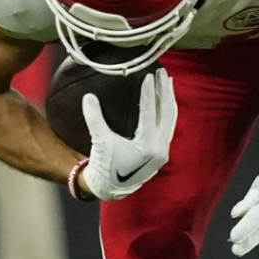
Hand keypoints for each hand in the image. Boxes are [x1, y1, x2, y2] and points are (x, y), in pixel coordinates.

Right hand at [79, 69, 176, 200]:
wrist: (110, 187)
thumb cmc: (105, 165)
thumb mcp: (99, 141)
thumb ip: (94, 118)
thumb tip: (88, 96)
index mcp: (147, 146)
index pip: (150, 113)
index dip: (149, 93)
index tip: (149, 75)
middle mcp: (160, 148)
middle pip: (167, 113)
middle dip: (165, 91)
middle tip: (162, 71)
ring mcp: (163, 150)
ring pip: (171, 119)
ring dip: (168, 99)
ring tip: (167, 81)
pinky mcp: (162, 151)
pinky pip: (168, 126)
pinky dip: (167, 111)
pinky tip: (165, 100)